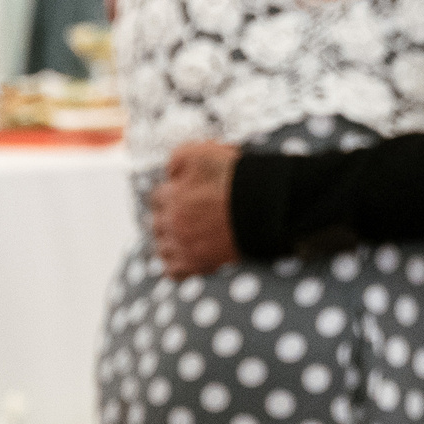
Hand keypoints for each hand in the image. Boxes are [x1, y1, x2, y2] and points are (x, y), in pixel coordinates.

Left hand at [152, 140, 241, 277]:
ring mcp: (185, 246)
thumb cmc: (236, 178)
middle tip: (185, 213)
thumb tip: (169, 172)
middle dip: (168, 217)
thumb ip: (178, 157)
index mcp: (172, 197)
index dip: (171, 193)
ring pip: (163, 248)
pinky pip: (174, 271)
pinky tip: (187, 254)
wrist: (266, 206)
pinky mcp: (199, 264)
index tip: (181, 193)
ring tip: (183, 235)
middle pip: (158, 223)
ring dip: (170, 241)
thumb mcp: (203, 153)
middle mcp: (174, 224)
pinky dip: (176, 264)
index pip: (157, 197)